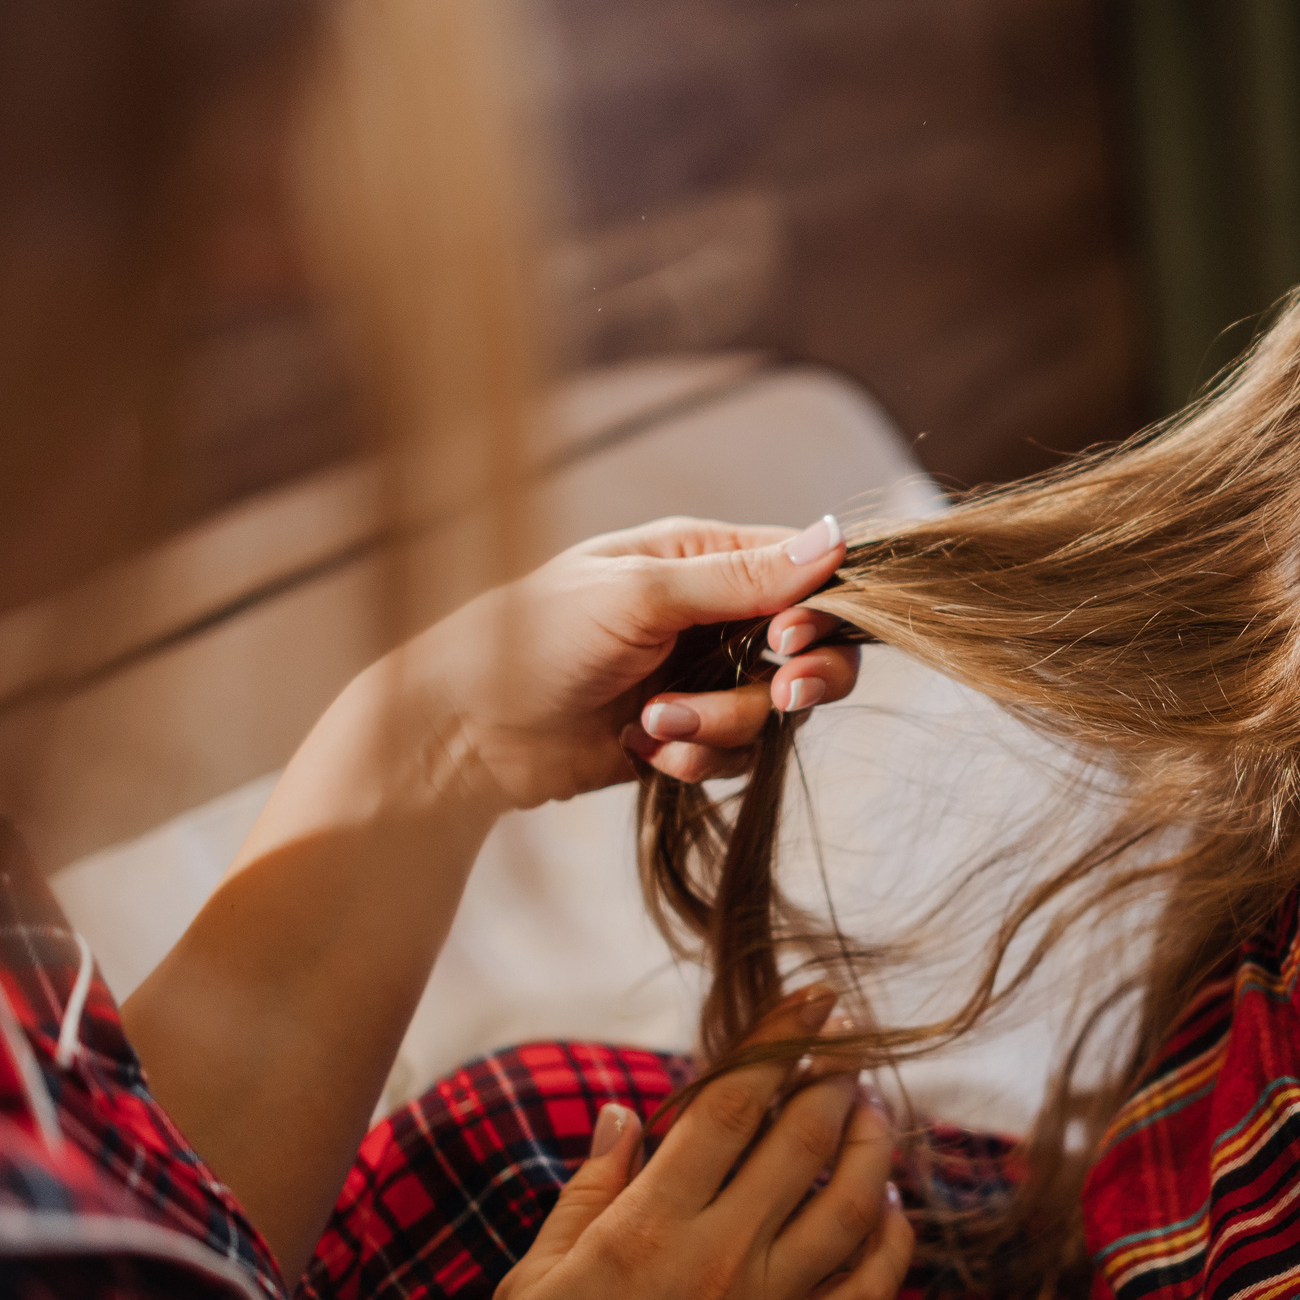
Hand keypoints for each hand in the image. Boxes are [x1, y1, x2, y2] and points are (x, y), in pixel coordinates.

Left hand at [413, 515, 864, 811]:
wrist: (465, 729)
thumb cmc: (536, 637)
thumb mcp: (642, 595)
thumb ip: (740, 577)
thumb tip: (834, 540)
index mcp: (703, 558)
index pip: (804, 573)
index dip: (819, 611)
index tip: (790, 640)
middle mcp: (711, 615)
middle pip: (810, 649)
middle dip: (799, 678)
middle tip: (783, 694)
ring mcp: (700, 678)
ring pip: (770, 711)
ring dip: (721, 723)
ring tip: (656, 722)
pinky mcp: (685, 736)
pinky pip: (734, 756)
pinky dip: (698, 759)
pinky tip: (646, 749)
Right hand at [469, 994, 913, 1299]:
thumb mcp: (526, 1288)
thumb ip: (585, 1195)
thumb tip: (621, 1114)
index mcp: (648, 1229)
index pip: (732, 1106)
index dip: (778, 1040)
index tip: (809, 998)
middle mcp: (721, 1258)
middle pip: (805, 1140)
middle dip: (836, 1074)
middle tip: (850, 1037)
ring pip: (850, 1205)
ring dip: (872, 1144)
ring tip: (873, 1106)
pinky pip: (865, 1292)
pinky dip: (892, 1245)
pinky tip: (892, 1209)